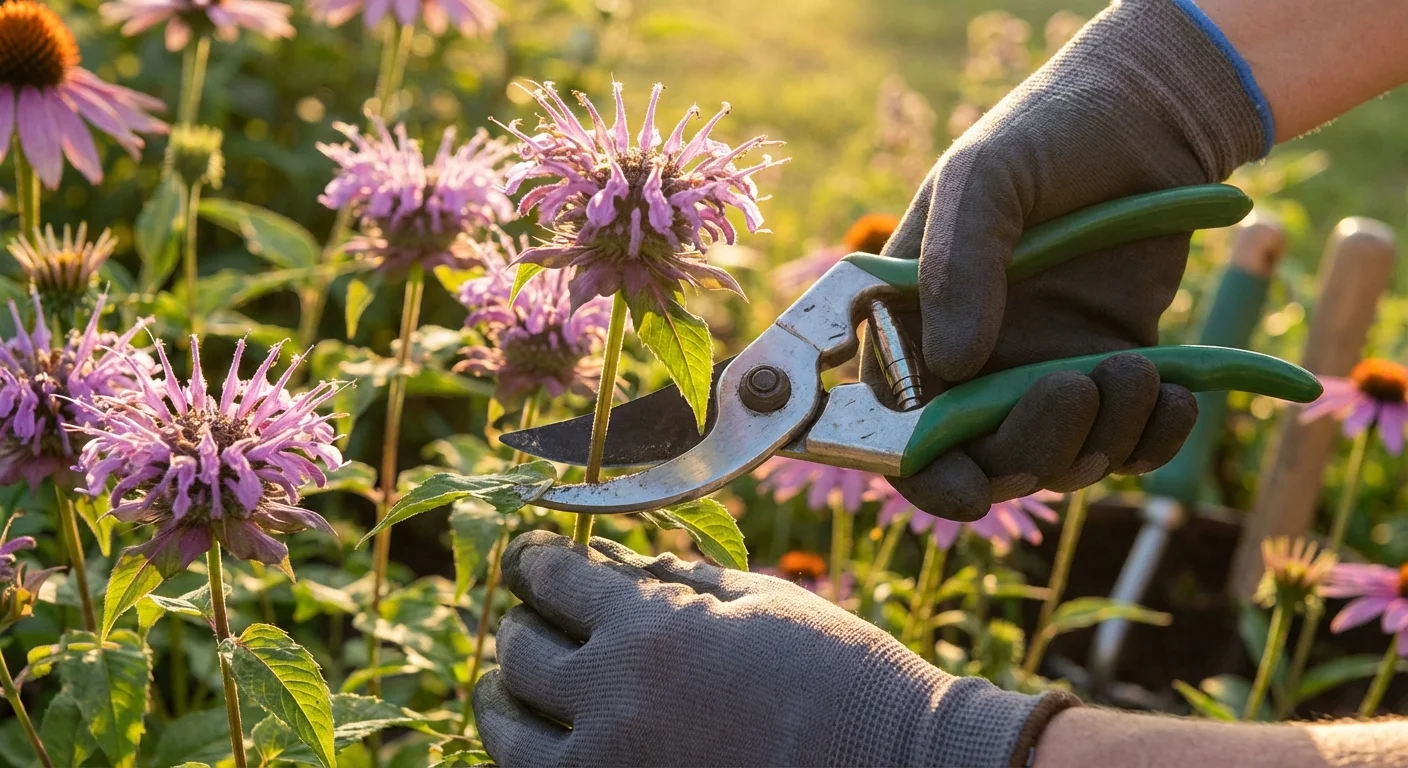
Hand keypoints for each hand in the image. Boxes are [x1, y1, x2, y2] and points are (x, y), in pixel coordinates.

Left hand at [473, 531, 1075, 766]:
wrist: (896, 767)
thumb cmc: (841, 674)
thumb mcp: (761, 602)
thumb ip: (679, 580)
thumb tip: (618, 562)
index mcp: (650, 627)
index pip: (553, 578)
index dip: (535, 561)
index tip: (533, 558)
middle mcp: (612, 698)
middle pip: (520, 652)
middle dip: (521, 624)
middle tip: (531, 616)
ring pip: (506, 729)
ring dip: (505, 696)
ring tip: (513, 683)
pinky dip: (530, 755)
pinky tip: (546, 740)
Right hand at [865, 0, 1268, 519]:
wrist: (1150, 118)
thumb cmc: (1048, 134)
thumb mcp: (986, 178)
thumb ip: (959, 263)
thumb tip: (950, 364)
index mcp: (912, 322)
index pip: (896, 425)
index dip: (924, 472)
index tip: (971, 489)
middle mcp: (970, 362)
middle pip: (985, 460)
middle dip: (1033, 450)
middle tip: (1077, 388)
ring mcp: (1041, 373)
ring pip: (1060, 462)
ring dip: (1103, 438)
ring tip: (1137, 367)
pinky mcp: (1107, 374)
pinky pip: (1127, 446)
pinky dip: (1154, 440)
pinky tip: (1176, 393)